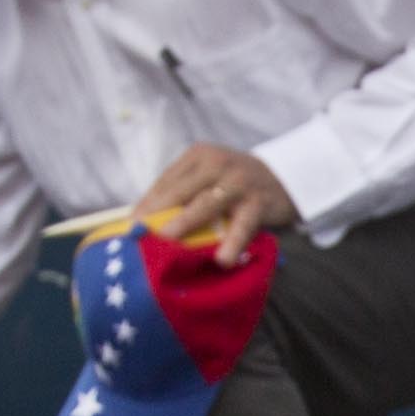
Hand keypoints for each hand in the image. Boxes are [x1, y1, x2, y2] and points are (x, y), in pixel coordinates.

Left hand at [131, 146, 298, 250]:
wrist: (285, 177)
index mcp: (198, 156)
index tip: (130, 228)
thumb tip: (143, 221)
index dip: (146, 205)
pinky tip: (222, 260)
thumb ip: (182, 191)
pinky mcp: (258, 202)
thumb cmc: (236, 184)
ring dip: (185, 225)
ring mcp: (238, 182)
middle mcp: (216, 163)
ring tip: (167, 243)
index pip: (165, 182)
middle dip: (157, 215)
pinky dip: (232, 242)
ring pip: (205, 205)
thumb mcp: (209, 177)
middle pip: (179, 191)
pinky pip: (242, 225)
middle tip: (138, 237)